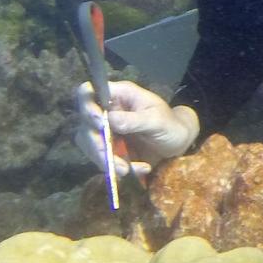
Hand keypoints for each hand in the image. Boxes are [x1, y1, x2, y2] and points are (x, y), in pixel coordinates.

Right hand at [71, 80, 199, 180]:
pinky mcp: (109, 147)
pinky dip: (116, 168)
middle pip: (85, 123)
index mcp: (118, 95)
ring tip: (126, 170)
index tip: (98, 123)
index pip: (89, 91)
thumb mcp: (157, 120)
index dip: (87, 106)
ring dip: (104, 159)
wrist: (177, 143)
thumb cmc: (170, 124)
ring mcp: (106, 129)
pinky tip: (139, 169)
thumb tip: (110, 120)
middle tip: (109, 158)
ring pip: (89, 144)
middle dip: (96, 143)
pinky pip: (102, 158)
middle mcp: (107, 110)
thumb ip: (135, 120)